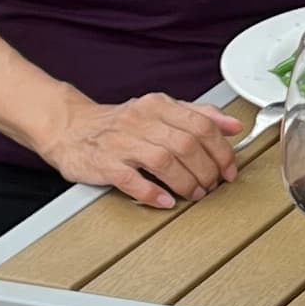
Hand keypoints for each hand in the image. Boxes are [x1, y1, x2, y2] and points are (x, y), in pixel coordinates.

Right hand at [53, 92, 244, 211]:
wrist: (70, 128)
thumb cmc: (119, 123)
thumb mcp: (159, 110)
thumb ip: (198, 115)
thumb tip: (233, 126)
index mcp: (157, 105)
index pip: (201, 125)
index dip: (221, 151)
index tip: (229, 169)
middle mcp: (140, 120)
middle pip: (187, 145)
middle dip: (206, 170)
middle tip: (212, 185)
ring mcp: (121, 142)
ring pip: (164, 161)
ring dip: (186, 183)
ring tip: (193, 193)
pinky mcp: (104, 164)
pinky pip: (132, 180)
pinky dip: (153, 193)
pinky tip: (165, 200)